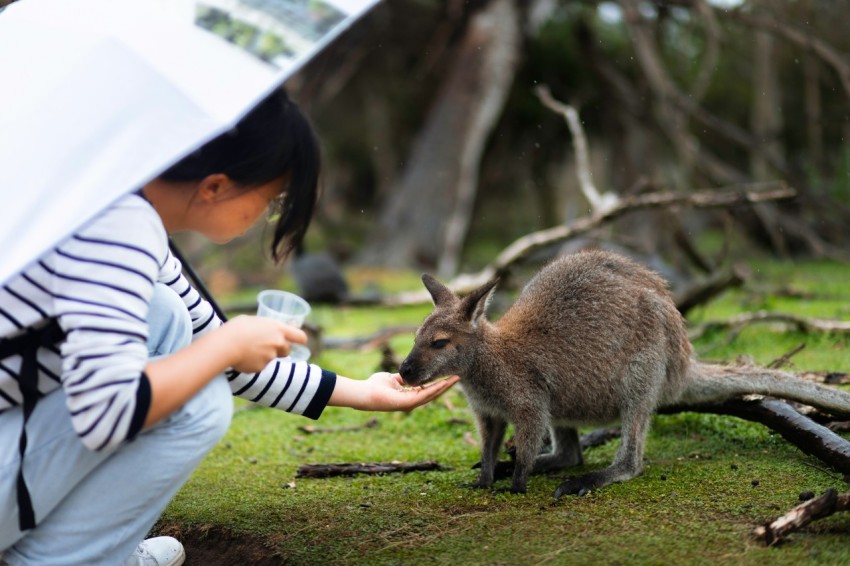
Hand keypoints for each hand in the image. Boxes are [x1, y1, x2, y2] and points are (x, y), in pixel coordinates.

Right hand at [219, 315, 306, 372]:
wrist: (226, 344)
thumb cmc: (237, 328)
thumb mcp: (254, 321)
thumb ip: (265, 327)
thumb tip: (266, 330)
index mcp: (278, 329)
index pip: (300, 336)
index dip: (301, 340)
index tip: (300, 342)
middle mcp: (278, 343)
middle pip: (287, 350)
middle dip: (280, 350)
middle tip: (267, 346)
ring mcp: (270, 357)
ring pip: (271, 358)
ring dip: (264, 356)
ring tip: (247, 349)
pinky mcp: (261, 368)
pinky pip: (260, 366)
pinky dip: (253, 363)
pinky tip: (242, 357)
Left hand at [329, 372, 459, 411]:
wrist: (364, 393)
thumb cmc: (375, 386)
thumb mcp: (392, 379)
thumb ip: (401, 378)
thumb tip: (407, 374)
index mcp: (408, 396)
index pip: (427, 389)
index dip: (438, 383)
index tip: (447, 376)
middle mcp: (411, 401)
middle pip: (433, 393)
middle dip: (445, 385)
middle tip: (458, 377)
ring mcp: (410, 403)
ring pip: (432, 395)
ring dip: (445, 387)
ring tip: (455, 379)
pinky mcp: (407, 403)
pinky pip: (424, 395)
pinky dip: (435, 388)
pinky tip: (444, 383)